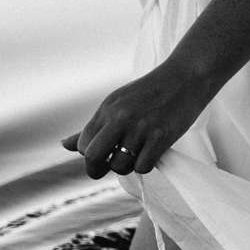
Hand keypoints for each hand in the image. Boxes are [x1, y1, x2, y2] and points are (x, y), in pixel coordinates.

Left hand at [63, 63, 215, 178]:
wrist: (185, 78)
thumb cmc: (150, 92)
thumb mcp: (116, 104)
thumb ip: (93, 127)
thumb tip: (64, 145)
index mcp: (107, 110)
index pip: (83, 145)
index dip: (90, 156)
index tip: (103, 154)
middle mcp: (120, 118)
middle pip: (93, 157)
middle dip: (95, 170)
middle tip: (106, 169)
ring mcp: (140, 128)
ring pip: (120, 166)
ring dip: (127, 167)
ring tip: (137, 154)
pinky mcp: (161, 136)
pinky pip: (143, 166)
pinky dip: (146, 165)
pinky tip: (152, 153)